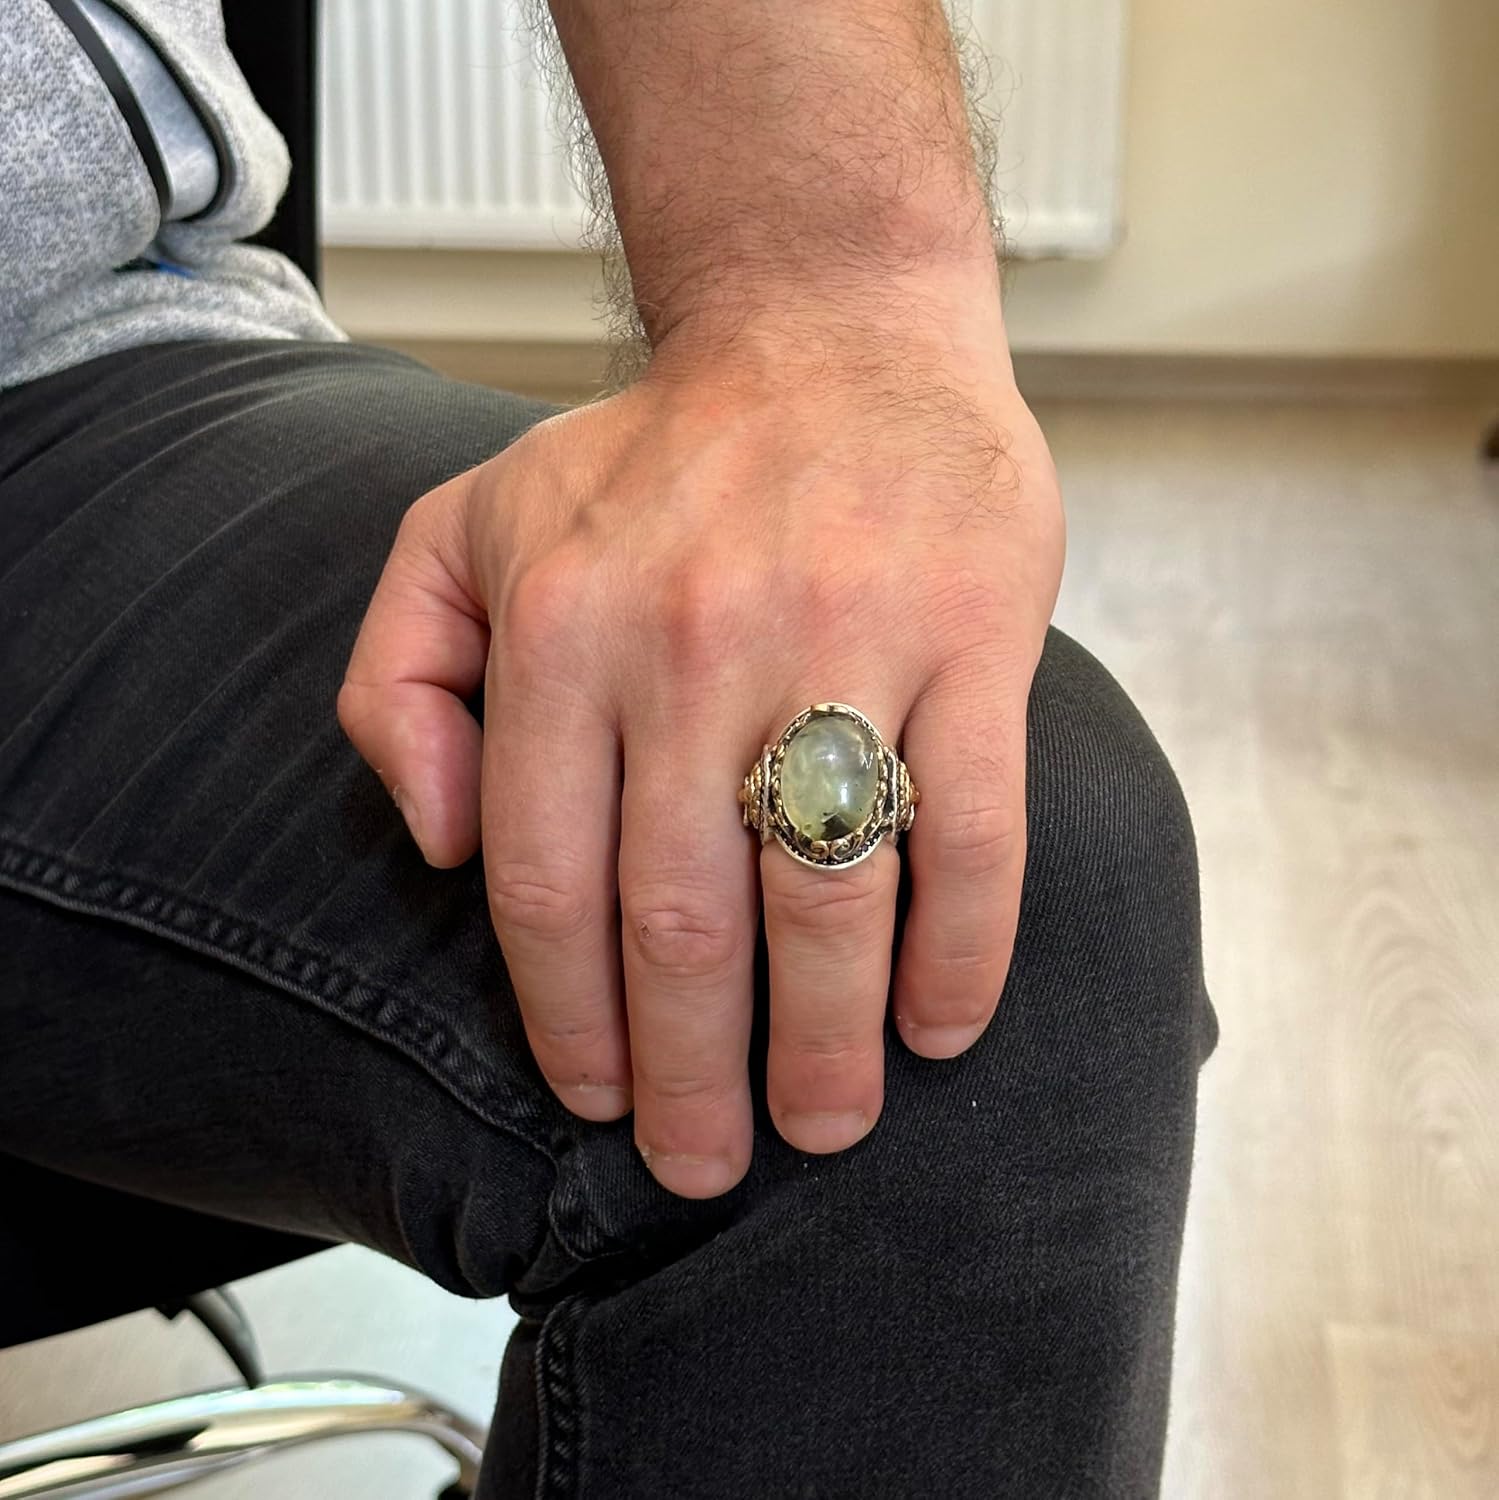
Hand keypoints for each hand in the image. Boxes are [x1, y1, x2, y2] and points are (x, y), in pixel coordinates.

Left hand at [338, 319, 1063, 1198]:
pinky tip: (941, 1027)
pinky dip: (959, 953)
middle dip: (691, 1078)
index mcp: (560, 632)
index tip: (600, 1100)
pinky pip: (970, 834)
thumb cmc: (650, 459)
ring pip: (825, 901)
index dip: (568, 1021)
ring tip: (822, 1128)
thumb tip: (432, 847)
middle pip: (682, 924)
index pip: (546, 883)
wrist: (830, 330)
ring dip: (822, 1047)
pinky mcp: (974, 638)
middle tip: (708, 1164)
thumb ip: (396, 679)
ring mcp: (844, 640)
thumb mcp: (464, 527)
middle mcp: (690, 644)